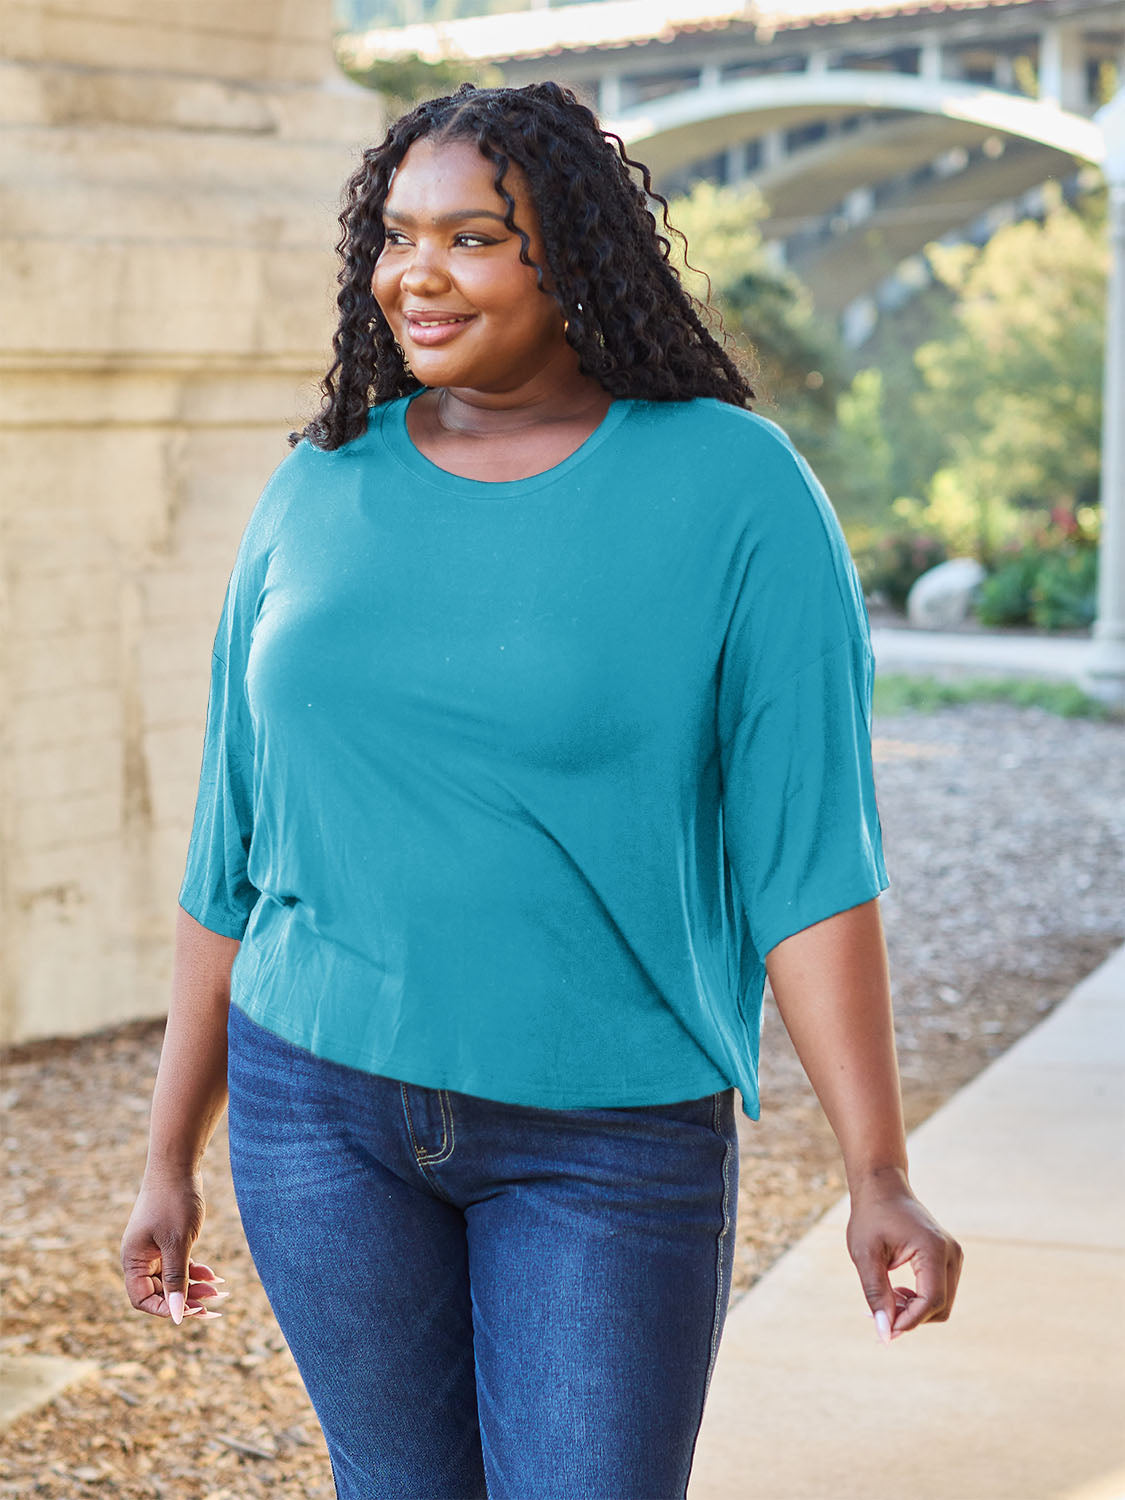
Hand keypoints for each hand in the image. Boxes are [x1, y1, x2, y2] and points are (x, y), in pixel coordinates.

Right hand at [120, 1174, 227, 1325]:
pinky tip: (215, 1276)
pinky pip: (180, 1264)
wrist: (178, 1164)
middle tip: (214, 1304)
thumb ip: (176, 1279)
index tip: (192, 1310)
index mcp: (134, 1260)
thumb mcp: (178, 1243)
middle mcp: (140, 1257)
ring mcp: (154, 1248)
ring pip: (172, 1279)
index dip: (165, 1309)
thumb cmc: (174, 1201)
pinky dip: (196, 1271)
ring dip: (195, 1287)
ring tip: (220, 1290)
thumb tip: (178, 1315)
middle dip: (186, 1299)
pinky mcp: (168, 1240)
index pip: (142, 1299)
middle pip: (160, 1292)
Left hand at [846, 1167, 962, 1342]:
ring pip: (942, 1303)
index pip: (931, 1301)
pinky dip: (920, 1300)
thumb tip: (885, 1333)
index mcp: (933, 1249)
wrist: (882, 1188)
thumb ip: (876, 1294)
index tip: (883, 1328)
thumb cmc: (870, 1217)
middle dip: (911, 1317)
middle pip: (940, 1306)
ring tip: (886, 1301)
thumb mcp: (865, 1255)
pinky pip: (940, 1291)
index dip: (909, 1320)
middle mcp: (951, 1253)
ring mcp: (954, 1255)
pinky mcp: (949, 1258)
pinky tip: (897, 1293)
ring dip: (915, 1311)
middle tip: (879, 1314)